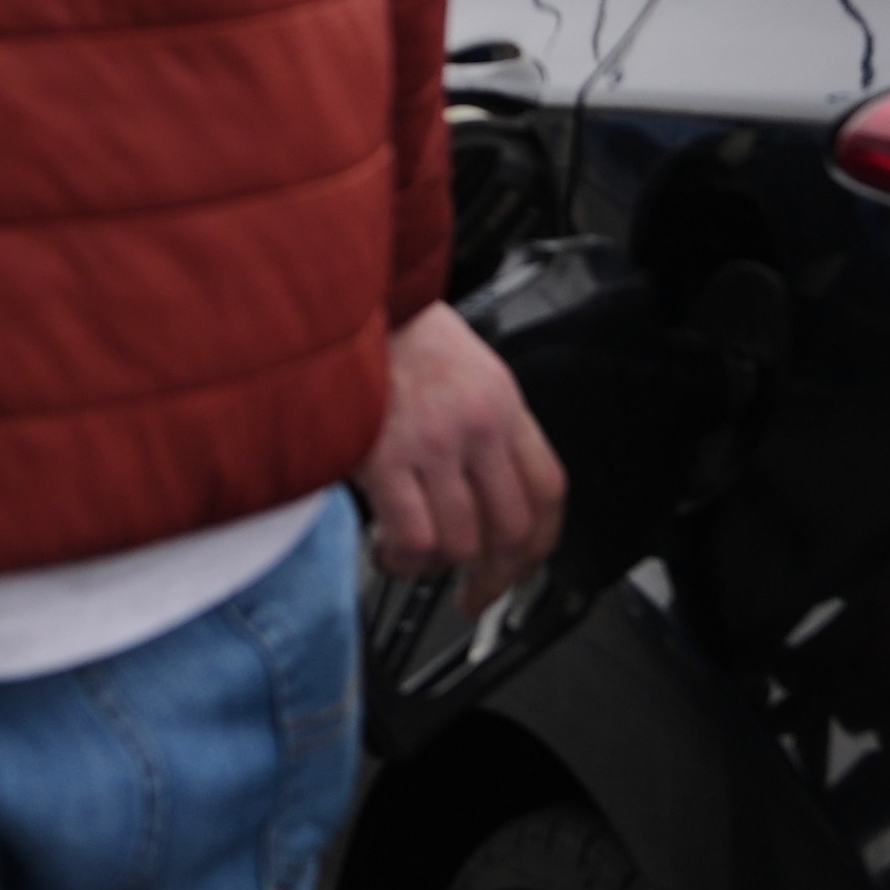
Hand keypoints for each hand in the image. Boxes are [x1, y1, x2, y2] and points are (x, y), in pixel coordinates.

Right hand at [357, 302, 566, 614]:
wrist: (341, 296)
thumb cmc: (393, 331)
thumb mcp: (463, 367)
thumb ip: (484, 424)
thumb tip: (487, 495)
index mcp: (502, 403)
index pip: (548, 491)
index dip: (539, 545)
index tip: (520, 568)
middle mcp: (479, 425)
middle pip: (513, 529)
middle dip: (495, 576)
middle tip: (474, 593)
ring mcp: (436, 443)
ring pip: (462, 543)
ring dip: (436, 569)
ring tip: (412, 560)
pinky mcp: (388, 457)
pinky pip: (414, 539)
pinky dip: (402, 559)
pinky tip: (387, 549)